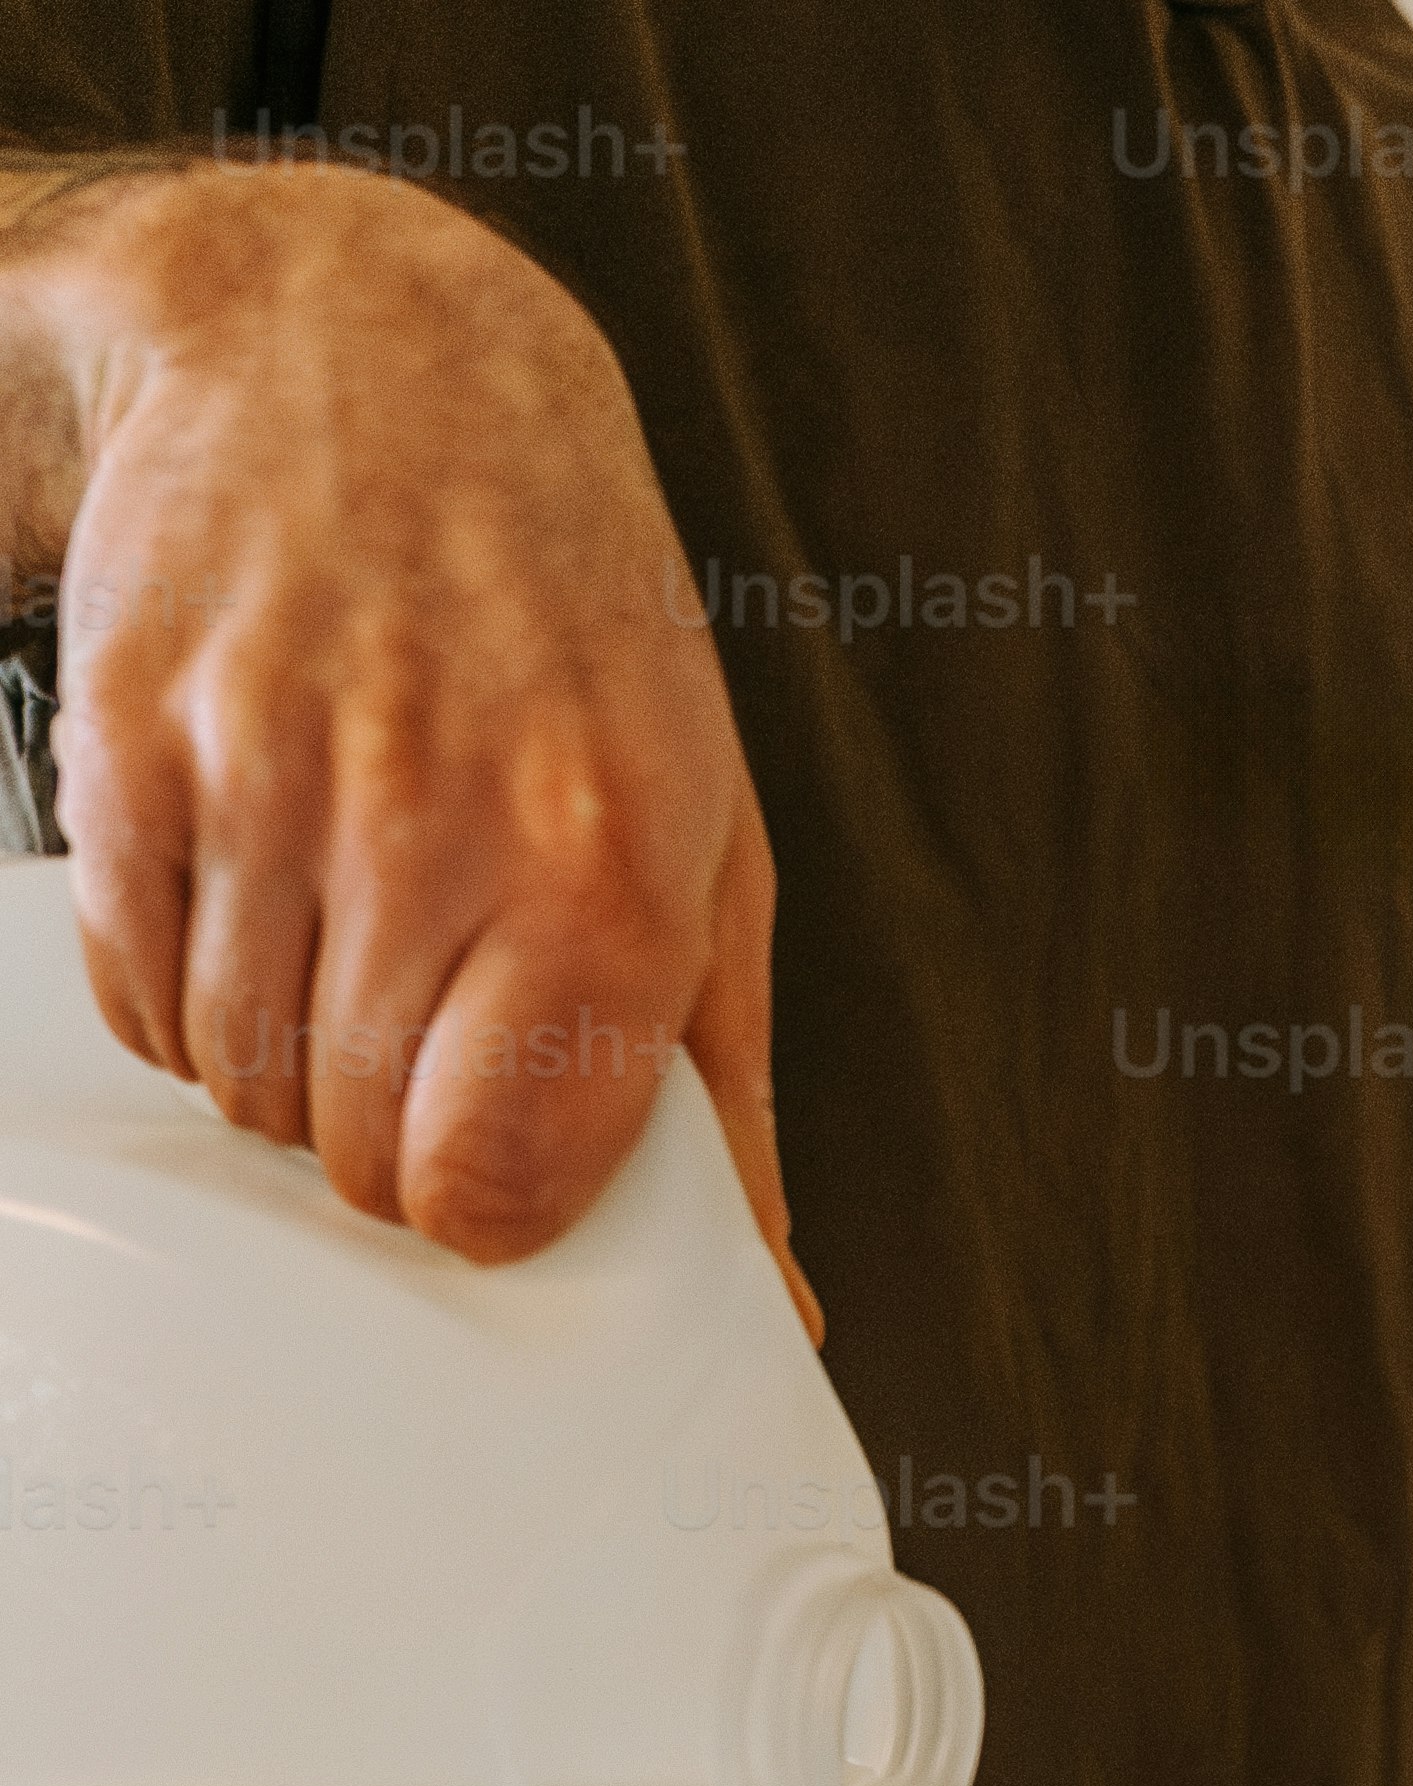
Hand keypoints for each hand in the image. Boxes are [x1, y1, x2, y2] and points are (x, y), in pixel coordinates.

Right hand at [0, 166, 808, 1305]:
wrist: (371, 355)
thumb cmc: (566, 615)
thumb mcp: (707, 837)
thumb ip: (724, 1087)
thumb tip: (767, 1293)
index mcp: (603, 871)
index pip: (486, 1187)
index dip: (474, 1204)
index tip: (480, 1157)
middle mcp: (434, 819)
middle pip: (352, 1150)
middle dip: (376, 1136)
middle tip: (410, 1026)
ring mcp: (270, 771)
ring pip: (235, 1081)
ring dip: (277, 1064)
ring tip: (336, 944)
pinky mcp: (134, 734)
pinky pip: (134, 983)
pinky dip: (177, 993)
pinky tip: (245, 908)